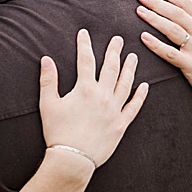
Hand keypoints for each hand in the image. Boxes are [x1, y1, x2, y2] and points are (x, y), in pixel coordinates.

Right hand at [38, 30, 148, 165]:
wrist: (73, 158)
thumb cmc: (57, 132)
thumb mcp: (48, 104)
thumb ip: (48, 80)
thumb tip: (46, 60)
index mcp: (84, 89)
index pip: (86, 60)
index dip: (84, 45)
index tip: (84, 33)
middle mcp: (102, 96)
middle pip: (111, 68)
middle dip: (114, 51)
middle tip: (118, 40)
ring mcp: (114, 110)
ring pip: (125, 84)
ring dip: (130, 68)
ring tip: (134, 57)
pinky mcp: (121, 124)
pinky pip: (134, 107)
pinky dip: (140, 96)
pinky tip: (145, 86)